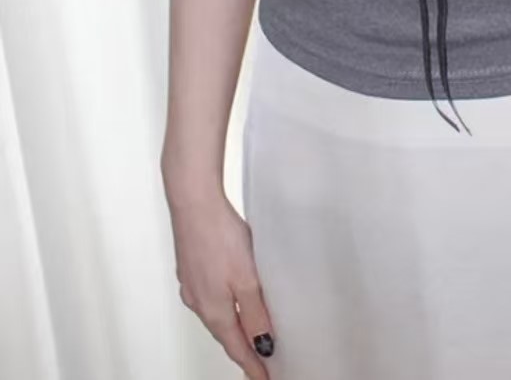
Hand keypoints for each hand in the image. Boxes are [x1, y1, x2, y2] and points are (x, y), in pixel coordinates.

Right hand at [166, 186, 276, 378]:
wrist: (193, 201)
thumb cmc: (218, 235)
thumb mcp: (246, 278)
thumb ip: (255, 313)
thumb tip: (263, 345)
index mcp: (215, 310)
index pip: (238, 348)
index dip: (253, 365)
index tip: (265, 379)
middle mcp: (200, 303)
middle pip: (226, 334)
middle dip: (244, 350)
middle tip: (261, 363)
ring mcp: (192, 285)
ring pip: (217, 315)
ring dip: (234, 327)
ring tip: (249, 335)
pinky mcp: (191, 268)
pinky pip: (211, 296)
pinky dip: (224, 305)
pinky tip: (232, 298)